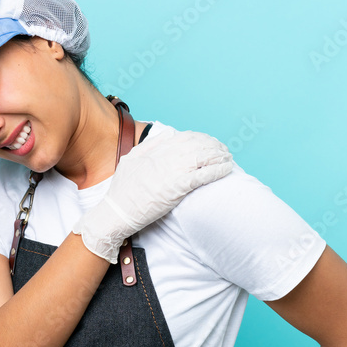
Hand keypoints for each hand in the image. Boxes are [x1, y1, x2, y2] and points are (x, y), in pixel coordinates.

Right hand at [72, 129, 232, 262]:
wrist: (117, 212)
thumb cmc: (122, 190)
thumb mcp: (130, 159)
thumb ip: (150, 145)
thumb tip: (169, 133)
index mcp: (155, 151)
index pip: (184, 138)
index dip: (200, 138)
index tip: (209, 141)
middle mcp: (165, 158)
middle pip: (197, 146)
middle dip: (213, 146)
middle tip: (224, 150)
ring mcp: (171, 172)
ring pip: (202, 158)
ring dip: (218, 156)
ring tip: (229, 158)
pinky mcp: (177, 188)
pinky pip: (202, 176)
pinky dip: (216, 170)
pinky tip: (226, 169)